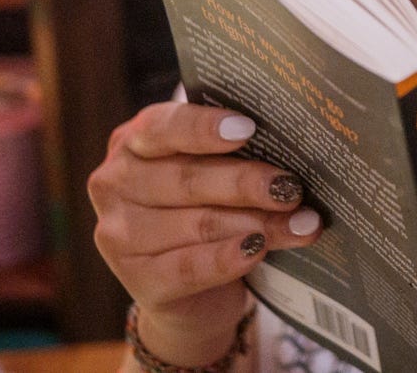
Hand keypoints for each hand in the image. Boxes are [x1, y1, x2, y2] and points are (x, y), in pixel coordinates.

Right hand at [88, 102, 321, 365]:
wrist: (191, 290)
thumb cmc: (205, 208)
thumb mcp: (212, 171)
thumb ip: (233, 152)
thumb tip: (292, 141)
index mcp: (133, 141)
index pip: (163, 127)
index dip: (204, 127)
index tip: (248, 129)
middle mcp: (115, 183)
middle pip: (187, 179)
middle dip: (246, 183)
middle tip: (291, 187)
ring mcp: (119, 235)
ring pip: (198, 224)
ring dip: (258, 223)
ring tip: (302, 223)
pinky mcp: (138, 281)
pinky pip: (190, 267)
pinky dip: (228, 258)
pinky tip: (258, 250)